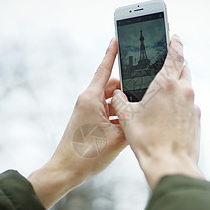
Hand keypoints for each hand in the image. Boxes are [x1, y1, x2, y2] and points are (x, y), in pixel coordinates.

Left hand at [29, 39, 126, 208]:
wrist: (65, 171)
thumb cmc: (87, 155)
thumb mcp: (118, 138)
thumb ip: (132, 121)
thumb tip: (142, 112)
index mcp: (91, 99)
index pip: (104, 69)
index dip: (112, 53)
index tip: (117, 38)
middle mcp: (87, 101)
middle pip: (111, 86)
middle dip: (127, 88)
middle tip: (145, 89)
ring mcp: (87, 111)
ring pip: (110, 100)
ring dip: (122, 103)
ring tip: (139, 110)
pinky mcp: (87, 120)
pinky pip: (106, 110)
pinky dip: (117, 113)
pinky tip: (129, 123)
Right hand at [111, 35, 202, 188]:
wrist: (170, 164)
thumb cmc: (147, 139)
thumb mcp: (127, 117)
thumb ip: (120, 100)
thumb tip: (116, 94)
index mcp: (167, 84)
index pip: (176, 54)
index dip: (174, 43)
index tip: (173, 36)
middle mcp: (184, 91)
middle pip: (184, 69)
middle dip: (175, 65)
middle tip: (163, 68)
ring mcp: (193, 106)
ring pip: (187, 87)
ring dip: (177, 85)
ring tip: (162, 95)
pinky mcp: (196, 119)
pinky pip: (189, 104)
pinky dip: (180, 103)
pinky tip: (168, 115)